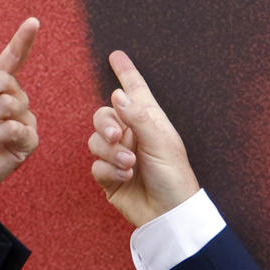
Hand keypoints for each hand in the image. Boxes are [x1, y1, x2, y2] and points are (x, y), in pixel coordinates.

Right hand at [87, 50, 200, 226]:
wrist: (169, 214)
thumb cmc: (174, 176)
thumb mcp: (161, 142)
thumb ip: (138, 117)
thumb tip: (118, 93)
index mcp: (148, 121)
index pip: (135, 90)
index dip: (125, 72)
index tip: (116, 55)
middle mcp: (132, 134)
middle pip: (103, 116)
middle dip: (105, 124)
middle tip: (116, 136)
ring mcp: (118, 155)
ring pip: (95, 141)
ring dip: (110, 152)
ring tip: (129, 163)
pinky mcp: (109, 176)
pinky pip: (95, 165)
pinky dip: (108, 170)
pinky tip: (125, 176)